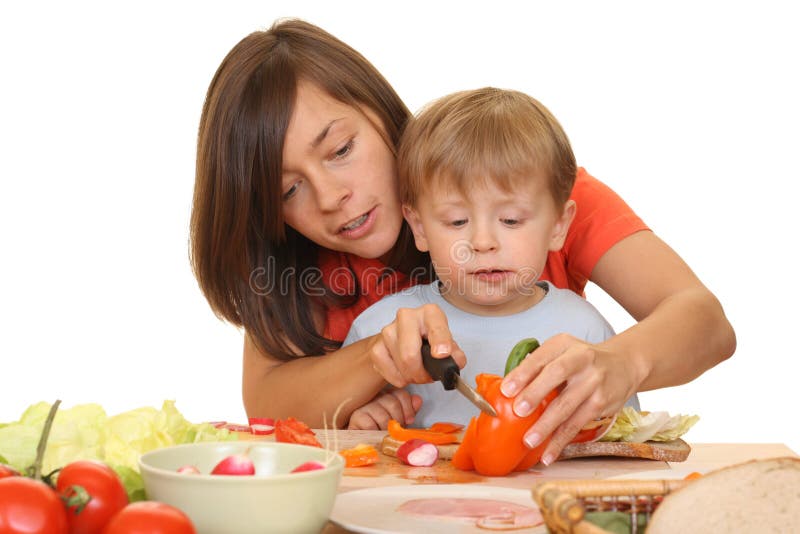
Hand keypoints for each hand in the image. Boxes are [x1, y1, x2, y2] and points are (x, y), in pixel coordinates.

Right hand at [347, 387, 422, 429]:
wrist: (362, 439)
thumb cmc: (382, 429)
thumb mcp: (399, 420)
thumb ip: (409, 411)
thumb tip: (418, 400)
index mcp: (389, 395)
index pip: (401, 394)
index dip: (408, 408)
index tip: (410, 420)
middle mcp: (377, 397)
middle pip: (392, 403)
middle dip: (398, 420)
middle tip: (397, 430)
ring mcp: (366, 405)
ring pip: (383, 415)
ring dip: (387, 428)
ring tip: (386, 434)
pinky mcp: (357, 416)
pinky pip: (370, 424)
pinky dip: (375, 432)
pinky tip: (375, 434)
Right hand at [368, 303, 466, 386]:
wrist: (403, 339)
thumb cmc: (429, 342)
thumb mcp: (448, 345)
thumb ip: (455, 355)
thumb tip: (455, 361)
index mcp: (429, 313)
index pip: (436, 327)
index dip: (440, 341)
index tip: (441, 354)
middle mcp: (407, 316)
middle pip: (410, 354)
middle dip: (421, 373)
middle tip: (427, 377)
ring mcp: (388, 330)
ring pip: (401, 364)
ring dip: (411, 376)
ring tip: (417, 371)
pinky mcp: (376, 346)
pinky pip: (389, 373)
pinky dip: (399, 379)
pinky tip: (404, 372)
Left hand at [499, 333, 640, 464]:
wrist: (623, 365)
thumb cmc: (582, 361)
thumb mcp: (561, 352)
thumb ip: (538, 367)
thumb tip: (508, 391)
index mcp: (564, 344)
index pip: (541, 358)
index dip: (523, 374)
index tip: (506, 389)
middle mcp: (582, 359)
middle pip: (557, 376)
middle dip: (536, 394)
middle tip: (518, 411)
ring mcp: (594, 381)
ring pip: (567, 406)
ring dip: (546, 426)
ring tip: (529, 441)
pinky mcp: (601, 403)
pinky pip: (577, 424)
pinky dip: (560, 441)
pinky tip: (548, 454)